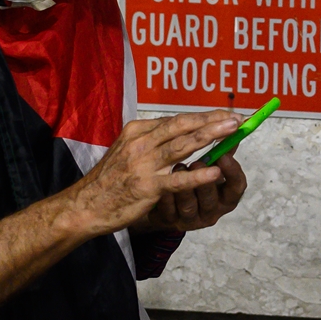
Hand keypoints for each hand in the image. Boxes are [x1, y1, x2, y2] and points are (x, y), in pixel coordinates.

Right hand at [67, 110, 238, 237]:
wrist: (84, 206)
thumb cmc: (110, 179)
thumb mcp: (127, 150)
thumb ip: (153, 140)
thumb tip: (186, 131)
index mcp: (138, 130)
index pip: (177, 120)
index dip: (204, 116)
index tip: (225, 114)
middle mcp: (141, 142)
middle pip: (183, 126)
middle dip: (212, 120)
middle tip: (236, 117)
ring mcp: (143, 164)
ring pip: (182, 146)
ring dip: (210, 136)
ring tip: (232, 131)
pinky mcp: (146, 187)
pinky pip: (176, 179)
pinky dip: (196, 175)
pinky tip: (214, 172)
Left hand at [143, 151, 247, 231]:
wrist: (171, 204)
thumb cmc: (197, 180)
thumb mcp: (212, 167)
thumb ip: (222, 150)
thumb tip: (233, 123)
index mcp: (226, 196)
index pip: (236, 186)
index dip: (232, 171)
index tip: (224, 154)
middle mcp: (211, 211)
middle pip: (212, 199)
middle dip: (205, 180)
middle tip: (198, 161)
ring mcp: (190, 219)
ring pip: (189, 206)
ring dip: (184, 185)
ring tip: (178, 167)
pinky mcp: (170, 221)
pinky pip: (167, 210)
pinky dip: (165, 196)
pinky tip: (161, 181)